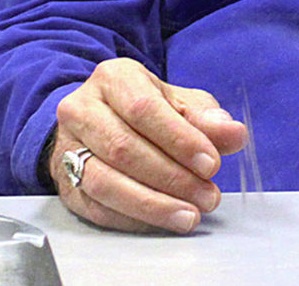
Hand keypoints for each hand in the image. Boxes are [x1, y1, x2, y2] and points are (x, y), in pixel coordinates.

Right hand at [48, 57, 248, 232]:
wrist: (101, 118)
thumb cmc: (146, 108)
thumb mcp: (180, 102)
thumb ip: (208, 118)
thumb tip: (234, 134)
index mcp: (113, 78)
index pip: (144, 109)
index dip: (180, 139)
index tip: (212, 164)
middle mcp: (82, 109)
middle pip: (123, 148)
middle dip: (171, 177)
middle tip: (207, 196)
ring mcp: (67, 147)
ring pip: (105, 182)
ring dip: (152, 204)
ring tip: (189, 215)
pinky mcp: (64, 183)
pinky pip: (96, 207)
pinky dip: (132, 218)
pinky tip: (161, 221)